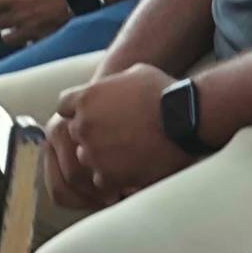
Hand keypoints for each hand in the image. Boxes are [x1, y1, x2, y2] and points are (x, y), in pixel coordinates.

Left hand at [51, 64, 194, 202]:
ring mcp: (94, 152)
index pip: (64, 106)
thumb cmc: (165, 92)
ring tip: (130, 154)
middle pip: (76, 134)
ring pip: (87, 158)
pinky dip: (116, 176)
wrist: (186, 119)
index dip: (80, 110)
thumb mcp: (135, 73)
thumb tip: (113, 86)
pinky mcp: (108, 175)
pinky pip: (102, 179)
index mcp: (86, 98)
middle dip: (93, 135)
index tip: (95, 114)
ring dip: (103, 157)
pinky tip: (135, 168)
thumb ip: (114, 83)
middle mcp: (84, 126)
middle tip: (119, 135)